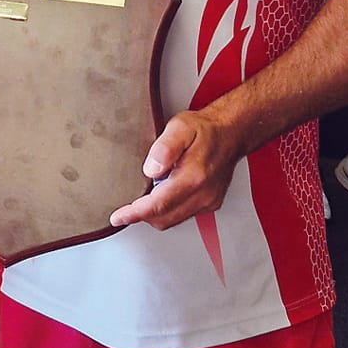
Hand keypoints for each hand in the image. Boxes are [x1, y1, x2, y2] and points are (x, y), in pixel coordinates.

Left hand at [108, 108, 244, 230]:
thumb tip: (151, 169)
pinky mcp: (210, 203)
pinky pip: (182, 215)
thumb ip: (164, 148)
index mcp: (194, 176)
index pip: (159, 205)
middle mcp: (203, 193)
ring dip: (154, 214)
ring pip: (172, 220)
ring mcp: (208, 201)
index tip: (118, 217)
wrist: (230, 132)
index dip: (135, 213)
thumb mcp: (180, 127)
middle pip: (164, 218)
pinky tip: (161, 195)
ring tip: (143, 196)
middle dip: (141, 215)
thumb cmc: (205, 129)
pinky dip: (167, 211)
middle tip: (126, 204)